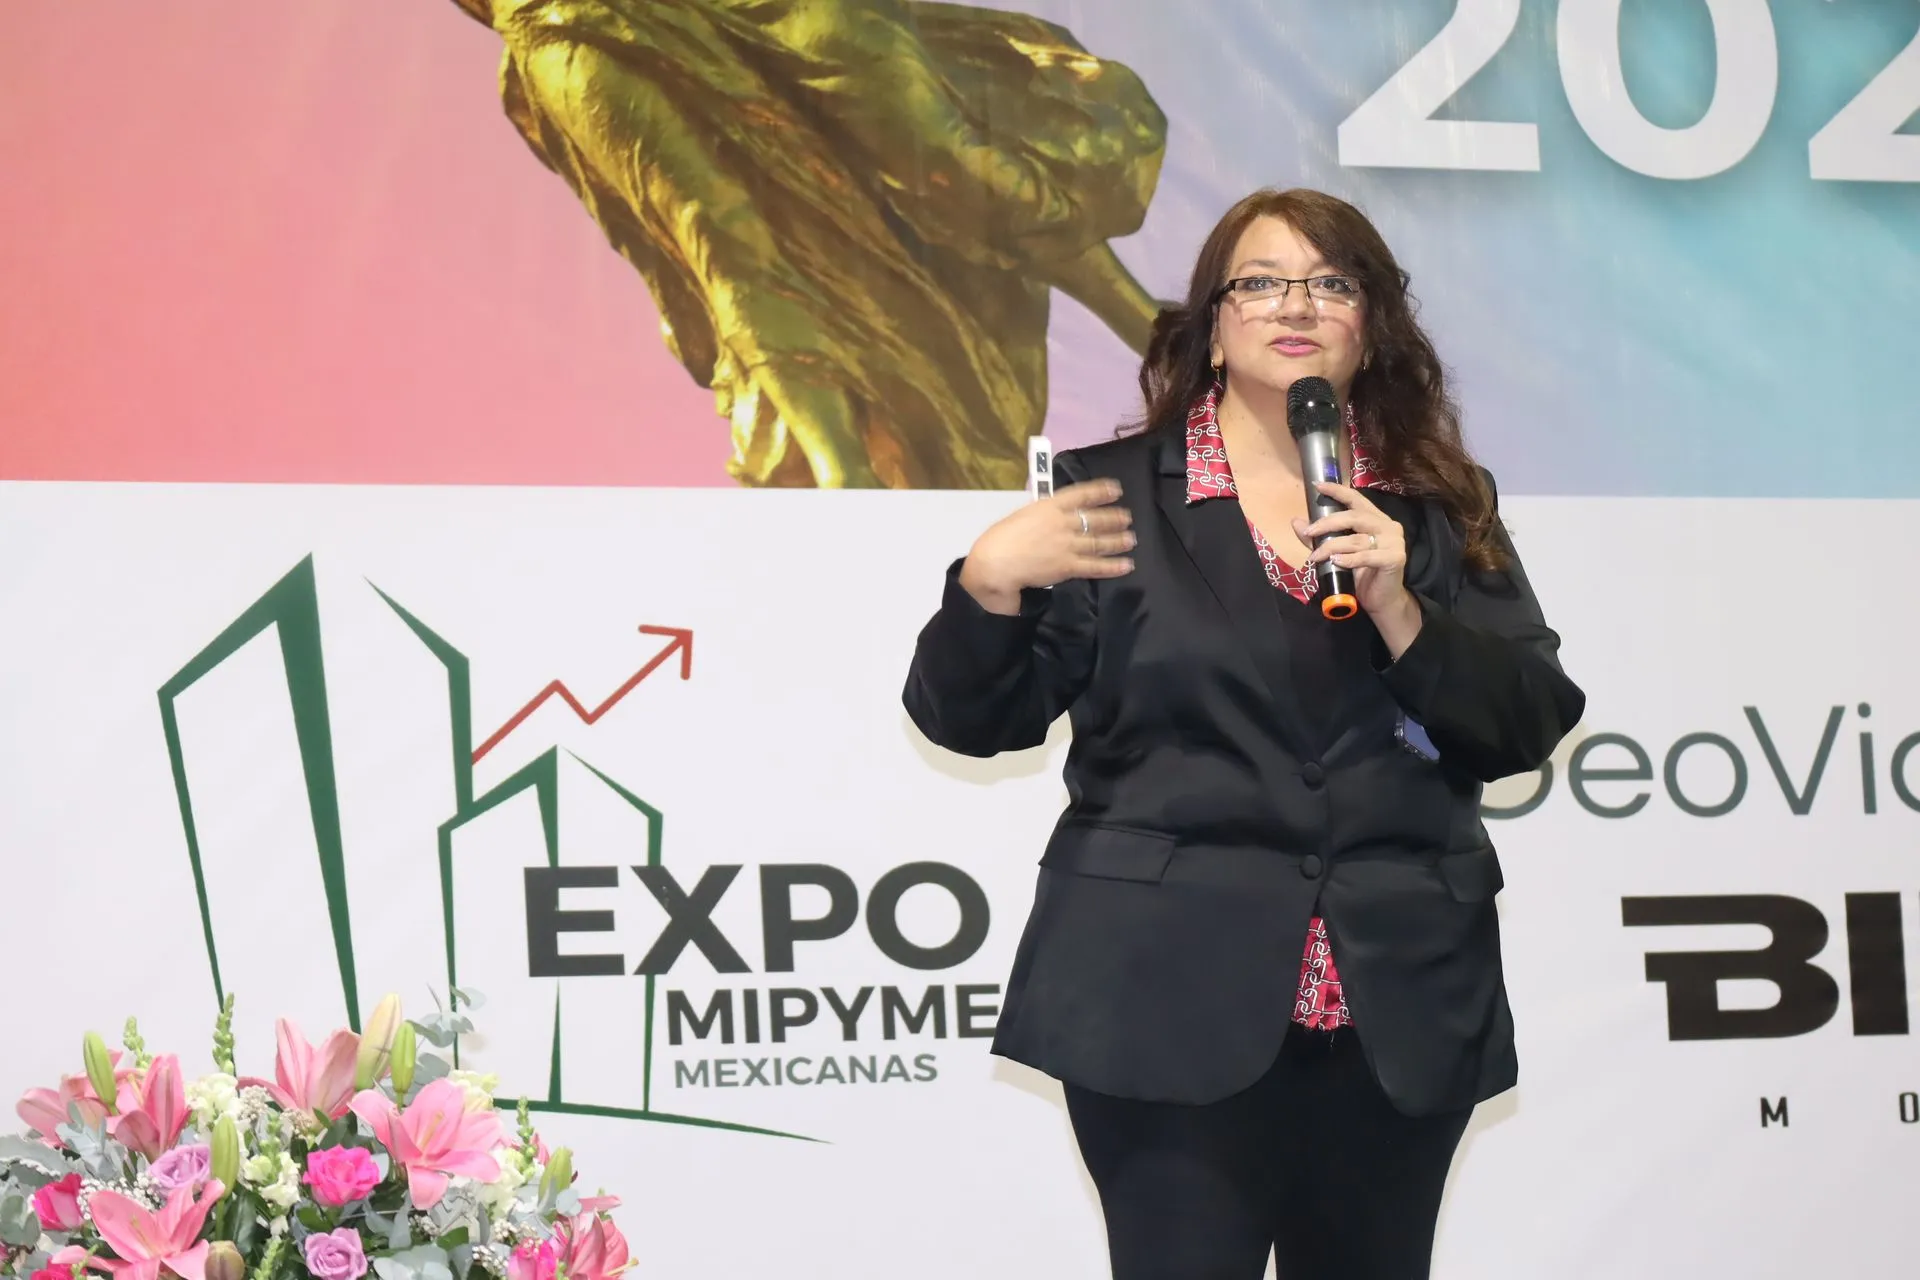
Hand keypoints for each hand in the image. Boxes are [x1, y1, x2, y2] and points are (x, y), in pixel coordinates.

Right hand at [959, 480, 1134, 614]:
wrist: (995, 562)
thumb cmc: (1001, 538)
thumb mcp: (1023, 515)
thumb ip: (1042, 515)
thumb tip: (1053, 515)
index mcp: (1049, 506)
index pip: (1081, 494)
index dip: (1100, 491)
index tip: (1115, 490)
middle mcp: (1063, 523)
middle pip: (1095, 519)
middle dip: (1114, 518)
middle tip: (1127, 518)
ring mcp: (1067, 545)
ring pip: (1099, 541)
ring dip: (1117, 540)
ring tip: (1131, 539)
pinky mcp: (1068, 566)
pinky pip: (1095, 566)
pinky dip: (1112, 566)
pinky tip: (1126, 565)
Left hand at [1292, 482, 1422, 655]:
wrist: (1381, 600)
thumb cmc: (1362, 575)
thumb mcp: (1337, 554)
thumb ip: (1319, 538)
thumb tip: (1296, 522)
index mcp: (1376, 519)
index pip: (1356, 499)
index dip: (1337, 490)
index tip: (1317, 485)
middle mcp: (1388, 525)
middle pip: (1354, 517)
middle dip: (1327, 523)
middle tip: (1309, 532)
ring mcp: (1394, 541)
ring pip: (1356, 539)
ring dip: (1331, 547)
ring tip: (1315, 557)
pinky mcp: (1395, 558)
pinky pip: (1367, 556)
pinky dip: (1349, 559)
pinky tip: (1335, 562)